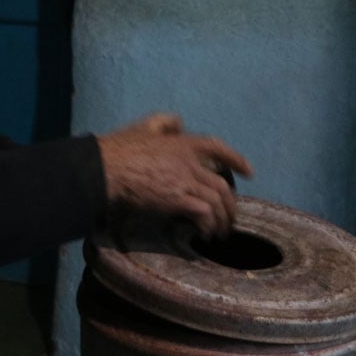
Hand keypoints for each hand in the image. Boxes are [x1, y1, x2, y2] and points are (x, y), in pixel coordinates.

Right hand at [96, 113, 253, 237]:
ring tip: (218, 233)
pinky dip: (208, 225)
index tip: (248, 172)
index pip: (218, 148)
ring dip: (222, 220)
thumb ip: (164, 121)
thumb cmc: (120, 149)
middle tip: (229, 219)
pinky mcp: (176, 199)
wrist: (107, 168)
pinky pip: (204, 213)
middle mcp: (189, 162)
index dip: (236, 160)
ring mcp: (184, 181)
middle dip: (231, 206)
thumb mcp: (144, 126)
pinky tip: (204, 234)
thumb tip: (179, 122)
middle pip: (222, 186)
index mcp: (183, 143)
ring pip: (217, 202)